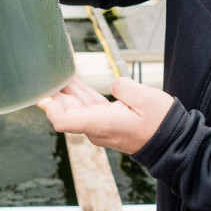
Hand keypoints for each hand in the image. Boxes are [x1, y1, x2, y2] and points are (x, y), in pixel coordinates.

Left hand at [37, 75, 174, 154]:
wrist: (172, 140)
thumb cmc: (161, 121)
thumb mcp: (146, 99)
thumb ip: (124, 88)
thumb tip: (113, 86)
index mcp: (102, 123)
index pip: (65, 121)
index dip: (50, 108)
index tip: (40, 94)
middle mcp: (96, 127)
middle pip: (65, 110)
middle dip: (51, 92)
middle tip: (38, 71)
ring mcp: (99, 125)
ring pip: (74, 105)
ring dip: (63, 89)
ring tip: (51, 70)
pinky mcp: (105, 119)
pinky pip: (86, 104)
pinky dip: (77, 91)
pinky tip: (70, 78)